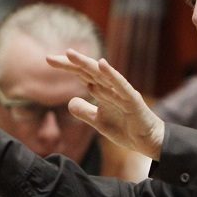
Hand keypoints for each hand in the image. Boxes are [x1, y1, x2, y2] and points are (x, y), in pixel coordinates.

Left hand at [47, 51, 164, 159]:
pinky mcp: (132, 99)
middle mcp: (111, 87)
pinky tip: (102, 64)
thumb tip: (69, 101)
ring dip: (86, 64)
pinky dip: (112, 74)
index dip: (66, 67)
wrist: (148, 141)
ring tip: (70, 54)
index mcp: (103, 91)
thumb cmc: (126, 129)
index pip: (82, 75)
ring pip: (102, 74)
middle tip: (49, 58)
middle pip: (88, 71)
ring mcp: (122, 92)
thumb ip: (85, 112)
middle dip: (70, 63)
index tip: (48, 60)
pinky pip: (121, 85)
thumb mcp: (99, 122)